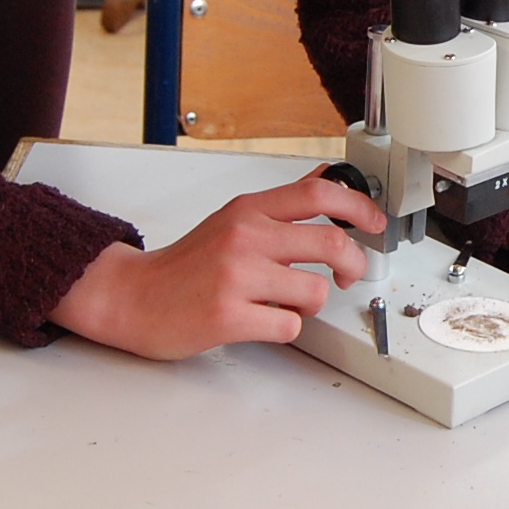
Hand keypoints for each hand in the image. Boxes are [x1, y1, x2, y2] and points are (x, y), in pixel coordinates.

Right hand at [50, 172, 386, 358]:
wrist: (133, 297)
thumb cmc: (187, 264)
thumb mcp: (232, 219)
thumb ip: (280, 206)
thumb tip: (325, 180)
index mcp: (248, 210)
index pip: (319, 193)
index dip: (360, 207)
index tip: (375, 224)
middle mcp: (245, 237)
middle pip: (331, 243)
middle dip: (353, 264)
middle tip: (348, 274)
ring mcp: (237, 276)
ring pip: (315, 291)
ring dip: (309, 304)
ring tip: (284, 303)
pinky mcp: (229, 315)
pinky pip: (289, 326)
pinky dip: (284, 328)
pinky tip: (261, 321)